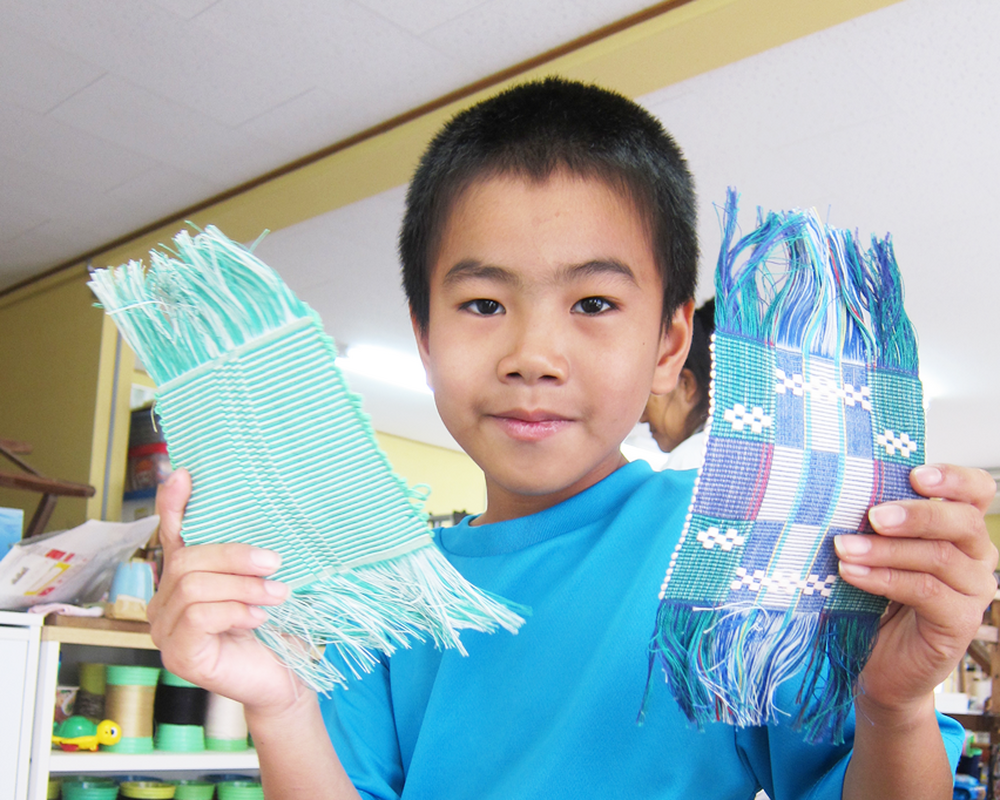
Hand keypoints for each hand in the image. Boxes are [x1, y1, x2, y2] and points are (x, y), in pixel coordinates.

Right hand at [147, 468, 308, 715]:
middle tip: (274, 564)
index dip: (173, 504)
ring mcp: (165, 631)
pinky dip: (232, 611)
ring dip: (241, 587)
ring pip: (192, 586)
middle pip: (185, 559)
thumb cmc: (276, 629)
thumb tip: (266, 515)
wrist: (285, 679)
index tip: (183, 475)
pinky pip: (196, 616)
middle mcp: (165, 602)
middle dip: (233, 556)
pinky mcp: (177, 655)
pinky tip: (256, 618)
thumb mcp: (264, 582)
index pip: (170, 535)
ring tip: (276, 595)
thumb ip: (251, 557)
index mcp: (185, 578)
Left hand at [835, 464, 997, 717]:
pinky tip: (852, 573)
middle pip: (962, 522)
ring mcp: (973, 592)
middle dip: (915, 515)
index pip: (977, 492)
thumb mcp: (876, 550)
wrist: (879, 662)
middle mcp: (976, 557)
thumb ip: (877, 523)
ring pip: (939, 557)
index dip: (953, 478)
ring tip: (844, 548)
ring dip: (886, 550)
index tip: (916, 474)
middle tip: (873, 516)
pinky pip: (926, 592)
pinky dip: (884, 579)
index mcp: (959, 529)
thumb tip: (837, 488)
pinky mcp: (960, 623)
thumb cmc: (874, 596)